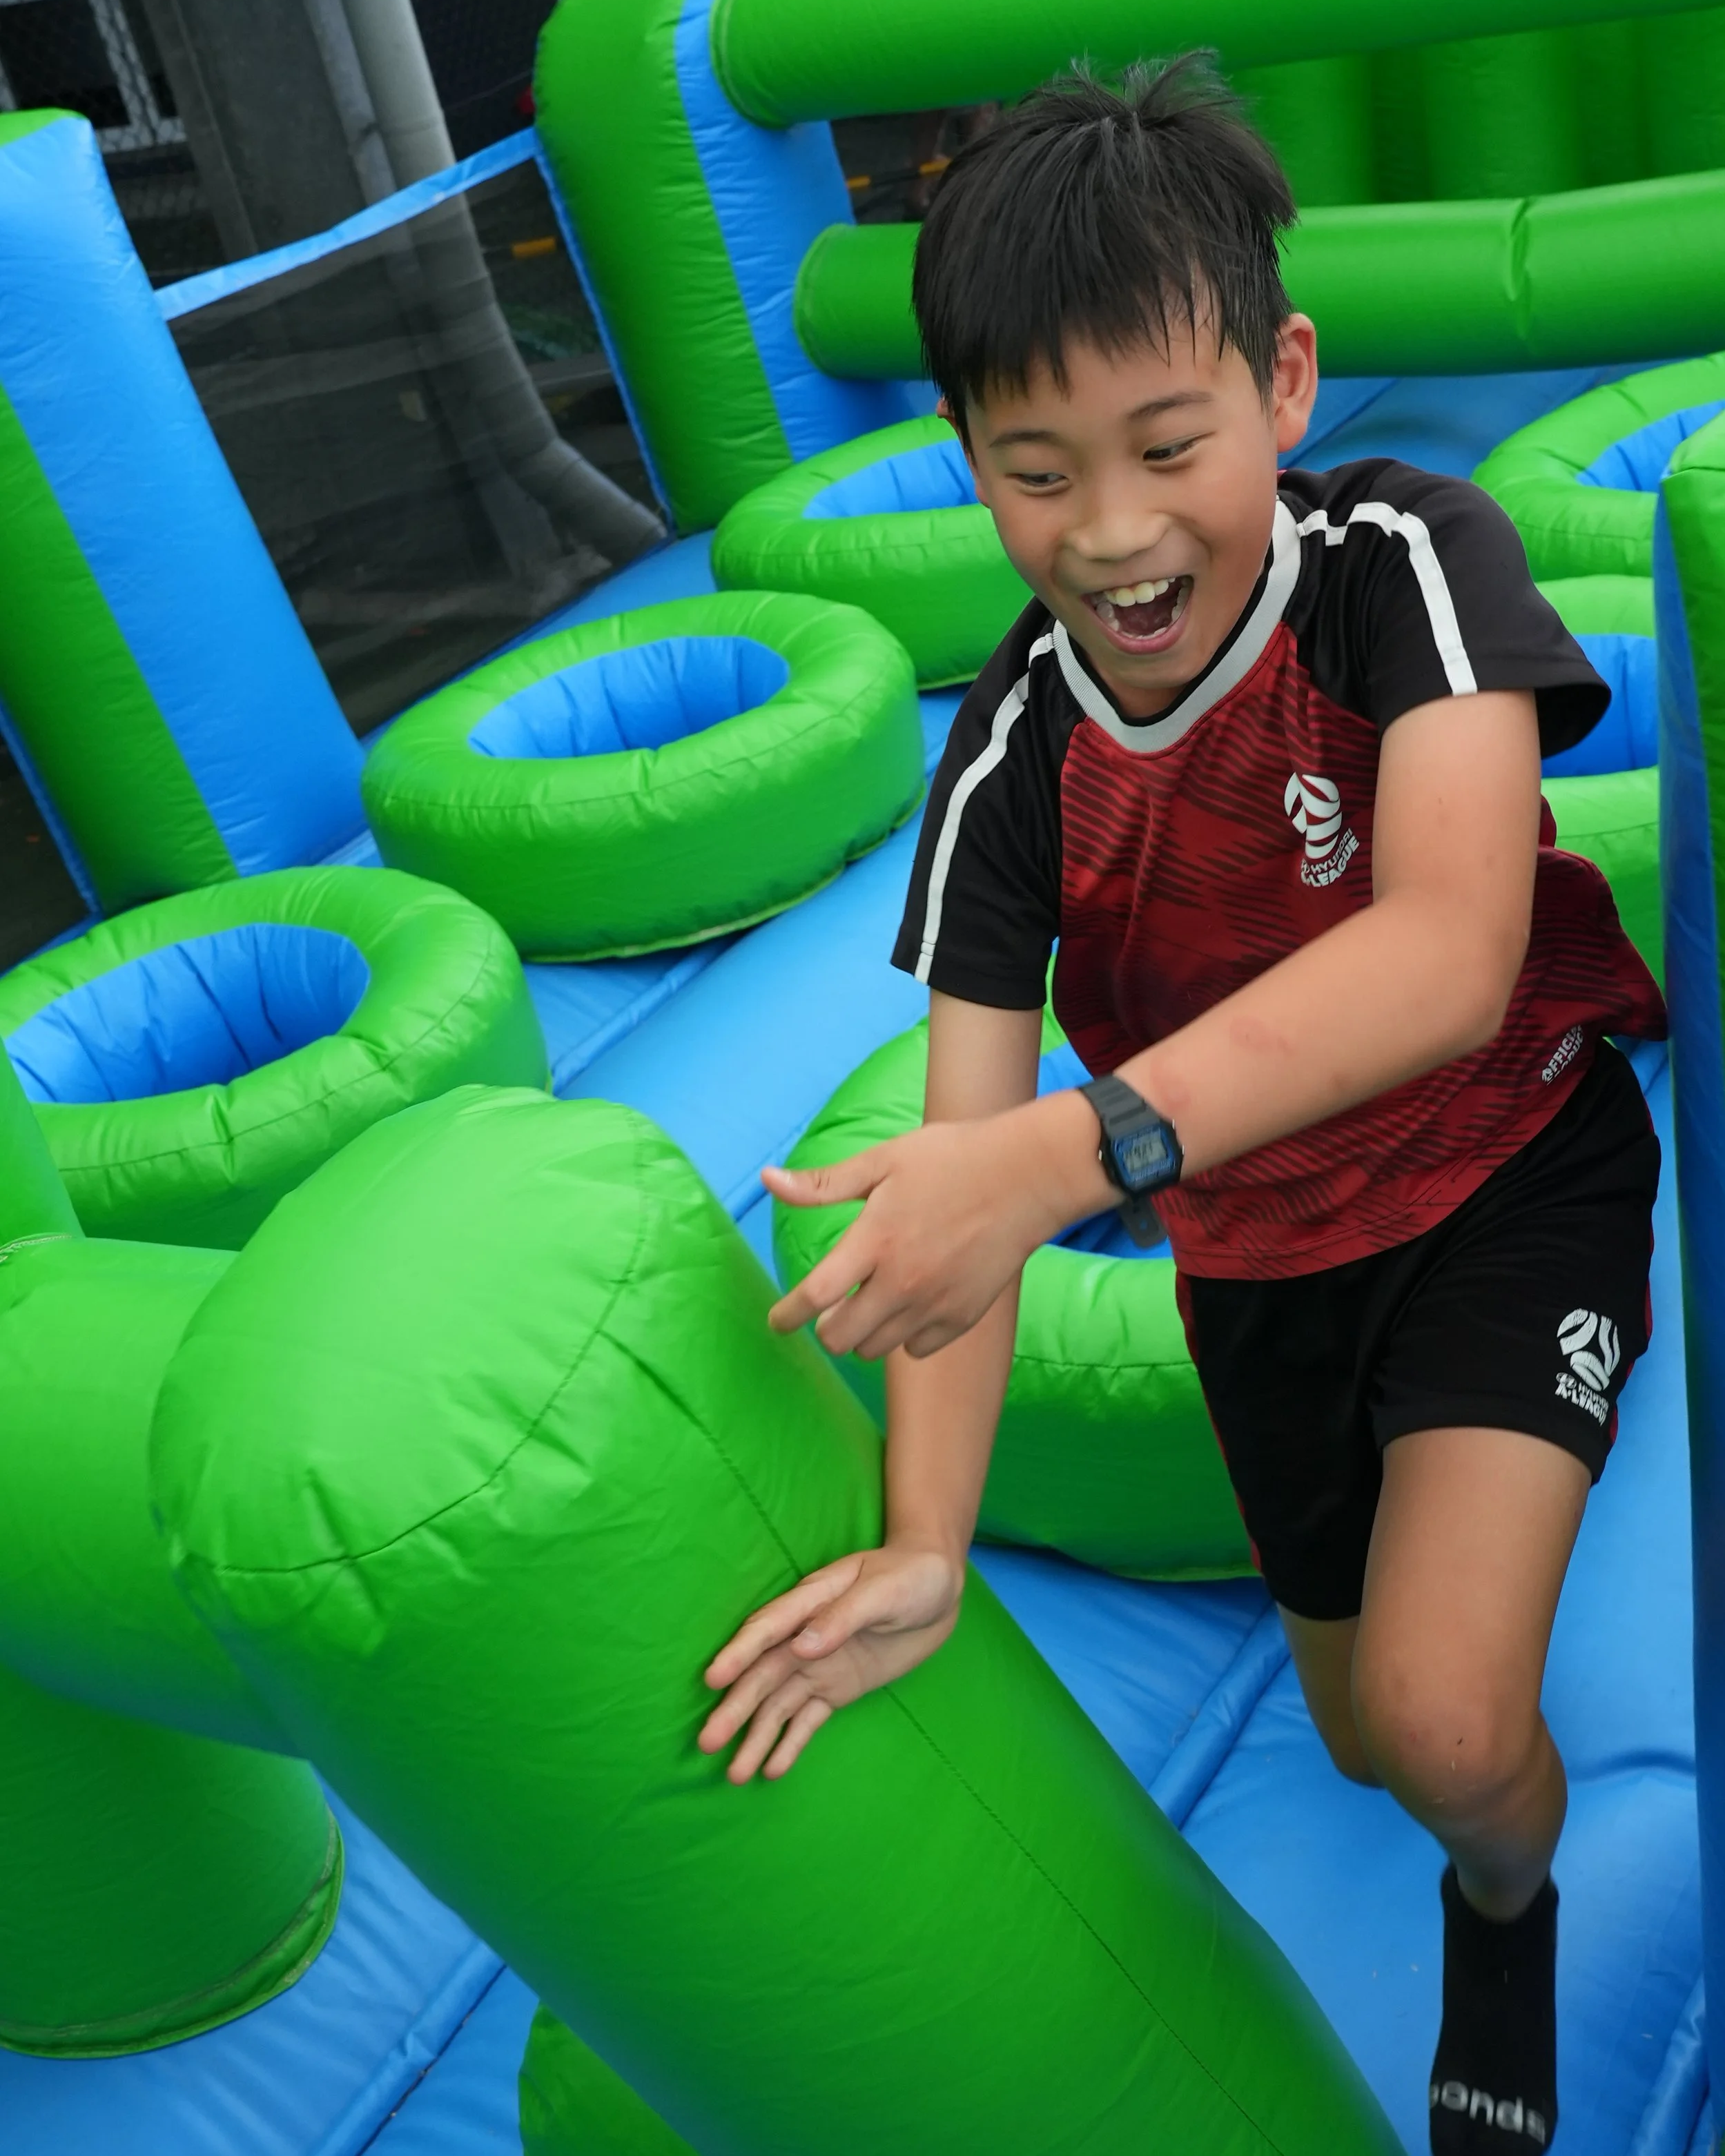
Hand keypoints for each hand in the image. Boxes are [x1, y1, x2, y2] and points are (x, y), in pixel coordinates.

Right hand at [699, 1542, 963, 1782]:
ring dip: (755, 1736)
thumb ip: (843, 1618)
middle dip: (735, 1708)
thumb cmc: (911, 1576)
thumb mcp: (883, 1593)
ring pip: (778, 1704)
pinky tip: (772, 1769)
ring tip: (735, 1775)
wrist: (939, 1588)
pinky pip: (807, 1719)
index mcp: (810, 1602)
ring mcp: (817, 1664)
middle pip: (762, 1675)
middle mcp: (803, 1636)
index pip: (767, 1630)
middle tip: (707, 1742)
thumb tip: (801, 1647)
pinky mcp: (835, 1688)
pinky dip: (790, 1743)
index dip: (739, 1654)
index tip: (713, 1680)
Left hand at [763, 1094, 1102, 1359]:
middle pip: (840, 1338)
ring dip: (862, 1332)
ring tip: (870, 1302)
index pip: (814, 1296)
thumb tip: (768, 1179)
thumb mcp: (882, 1161)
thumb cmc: (952, 1159)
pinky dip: (903, 1336)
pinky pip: (915, 1349)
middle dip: (825, 1327)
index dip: (787, 1315)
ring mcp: (934, 1304)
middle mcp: (901, 1281)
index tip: (776, 1321)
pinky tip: (909, 1305)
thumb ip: (823, 1184)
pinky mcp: (963, 1317)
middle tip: (830, 1306)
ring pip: (874, 1349)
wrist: (1027, 1177)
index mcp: (875, 1241)